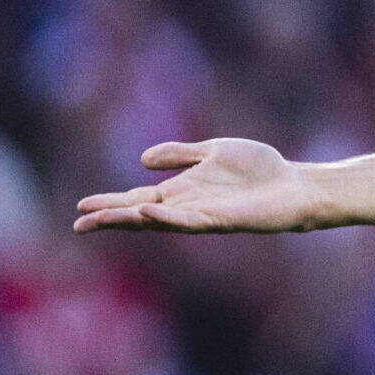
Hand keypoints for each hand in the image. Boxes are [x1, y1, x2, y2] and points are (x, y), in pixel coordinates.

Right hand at [73, 139, 324, 234]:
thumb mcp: (214, 151)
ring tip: (101, 219)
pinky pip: (188, 221)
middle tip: (79, 223)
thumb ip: (181, 154)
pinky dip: (165, 217)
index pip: (137, 199)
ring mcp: (202, 216)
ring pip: (157, 222)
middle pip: (139, 214)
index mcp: (182, 191)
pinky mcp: (221, 221)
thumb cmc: (261, 170)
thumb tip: (142, 160)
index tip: (80, 206)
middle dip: (110, 218)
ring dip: (129, 220)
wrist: (296, 184)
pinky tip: (146, 212)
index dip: (110, 203)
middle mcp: (187, 206)